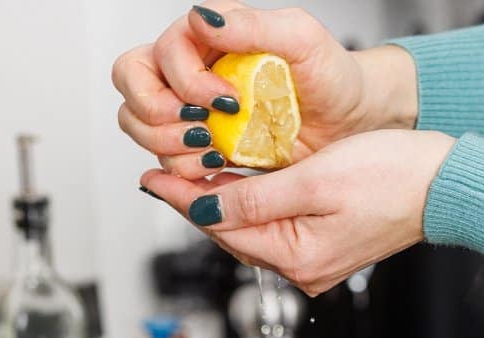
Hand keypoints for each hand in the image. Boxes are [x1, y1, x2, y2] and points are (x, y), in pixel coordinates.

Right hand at [112, 2, 417, 180]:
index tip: (227, 101)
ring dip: (172, 148)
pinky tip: (220, 168)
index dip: (182, 84)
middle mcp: (188, 72)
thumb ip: (252, 24)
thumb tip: (201, 17)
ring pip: (142, 130)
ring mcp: (193, 112)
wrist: (350, 121)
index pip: (153, 58)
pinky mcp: (204, 149)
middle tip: (206, 130)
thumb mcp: (301, 38)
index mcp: (202, 38)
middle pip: (132, 93)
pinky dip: (187, 173)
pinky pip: (170, 164)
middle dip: (161, 119)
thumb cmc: (331, 74)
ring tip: (216, 152)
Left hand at [140, 130, 456, 295]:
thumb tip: (203, 206)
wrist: (443, 187)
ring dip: (223, 203)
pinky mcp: (326, 248)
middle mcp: (303, 270)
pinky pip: (275, 229)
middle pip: (232, 234)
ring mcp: (315, 262)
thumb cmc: (393, 178)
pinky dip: (252, 207)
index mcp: (298, 259)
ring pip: (252, 231)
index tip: (151, 178)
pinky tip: (238, 186)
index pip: (221, 227)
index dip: (182, 200)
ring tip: (193, 175)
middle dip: (197, 202)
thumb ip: (255, 197)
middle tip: (163, 172)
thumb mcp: (314, 181)